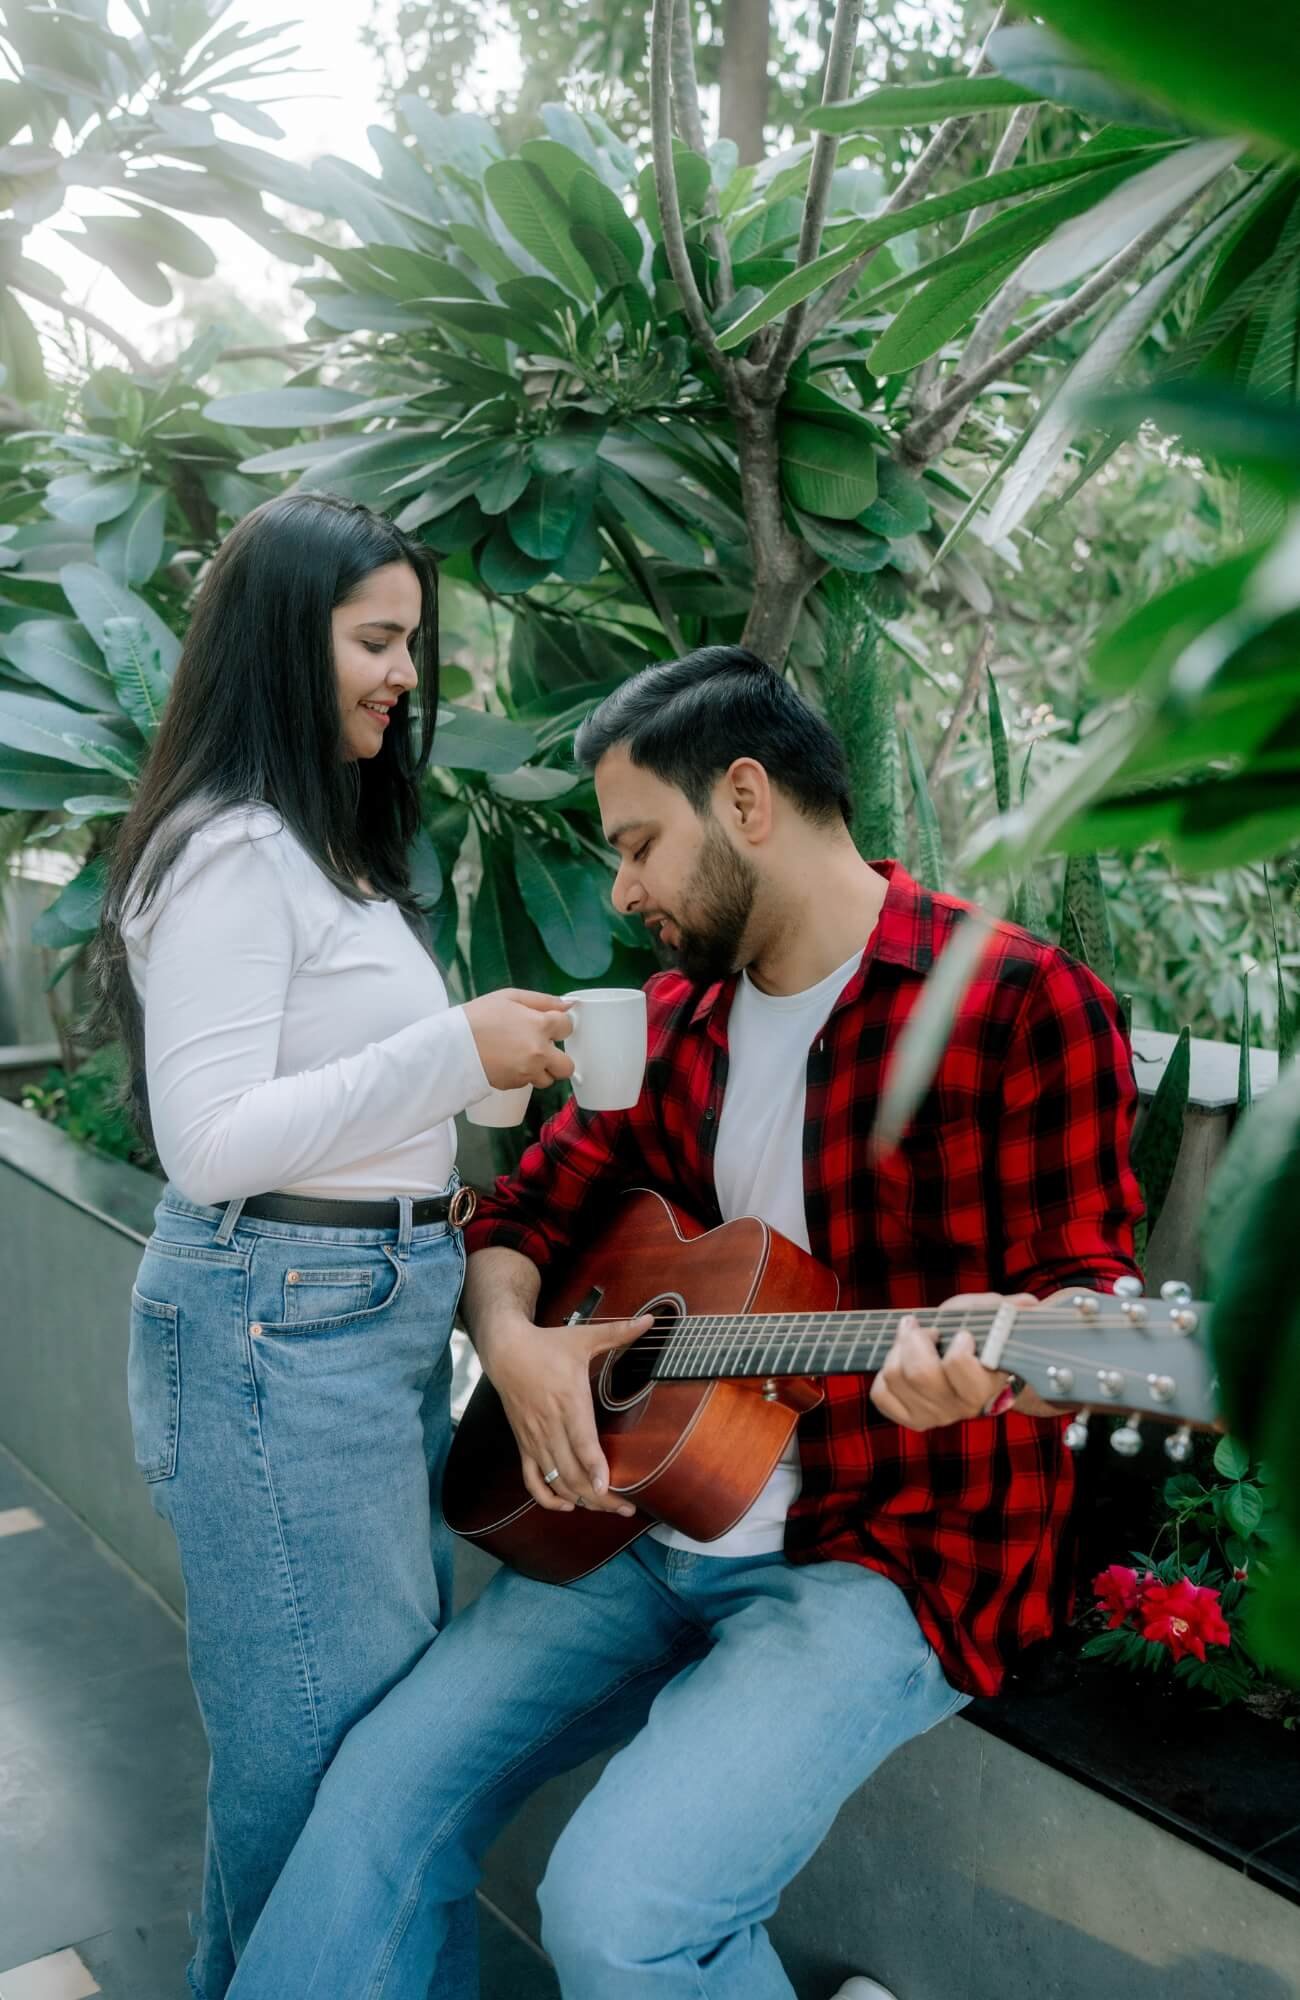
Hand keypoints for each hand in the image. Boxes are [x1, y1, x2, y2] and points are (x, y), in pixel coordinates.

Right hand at [463, 988, 575, 1090]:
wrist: (452, 1045)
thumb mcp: (509, 997)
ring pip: (548, 1079)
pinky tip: (508, 1063)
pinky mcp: (515, 1084)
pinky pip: (527, 1083)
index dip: (559, 1026)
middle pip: (567, 1066)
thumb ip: (543, 1000)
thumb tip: (568, 1005)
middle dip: (559, 1059)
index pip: (568, 1028)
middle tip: (544, 1051)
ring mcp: (528, 1071)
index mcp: (541, 1025)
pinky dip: (522, 1075)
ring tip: (523, 1058)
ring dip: (541, 1071)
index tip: (550, 1025)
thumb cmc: (478, 1016)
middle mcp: (540, 1052)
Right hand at [474, 1308, 654, 1514]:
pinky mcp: (524, 1444)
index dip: (593, 1467)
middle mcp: (550, 1425)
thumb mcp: (584, 1337)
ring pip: (556, 1480)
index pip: (581, 1441)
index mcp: (568, 1400)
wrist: (505, 1350)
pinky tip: (568, 1505)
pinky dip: (548, 1498)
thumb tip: (650, 1320)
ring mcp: (535, 1438)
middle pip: (572, 1470)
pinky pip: (533, 1480)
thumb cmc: (548, 1345)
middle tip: (625, 1508)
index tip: (607, 1487)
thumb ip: (618, 1332)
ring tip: (607, 1508)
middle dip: (599, 1495)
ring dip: (581, 1500)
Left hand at [869, 1291, 1040, 1430]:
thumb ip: (1010, 1310)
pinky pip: (881, 1396)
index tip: (964, 1334)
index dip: (957, 1345)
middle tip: (928, 1329)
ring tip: (913, 1338)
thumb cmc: (985, 1334)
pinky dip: (884, 1374)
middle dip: (916, 1339)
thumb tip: (1024, 1306)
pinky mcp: (912, 1418)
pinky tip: (901, 1360)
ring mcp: (936, 1416)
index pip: (960, 1366)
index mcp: (988, 1384)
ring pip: (895, 1378)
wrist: (976, 1363)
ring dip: (898, 1348)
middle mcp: (962, 1407)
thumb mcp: (997, 1316)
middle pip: (920, 1374)